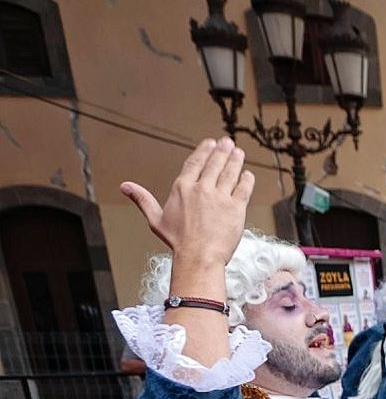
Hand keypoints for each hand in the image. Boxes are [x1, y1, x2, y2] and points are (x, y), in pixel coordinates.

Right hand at [120, 138, 252, 263]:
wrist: (199, 256)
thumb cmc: (178, 241)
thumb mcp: (156, 219)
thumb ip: (143, 200)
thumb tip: (125, 186)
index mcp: (183, 188)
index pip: (195, 163)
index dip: (204, 151)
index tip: (210, 143)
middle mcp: (202, 189)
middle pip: (214, 164)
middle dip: (222, 151)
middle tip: (228, 142)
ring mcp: (220, 197)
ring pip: (230, 173)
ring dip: (235, 161)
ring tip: (238, 153)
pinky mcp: (236, 208)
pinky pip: (243, 189)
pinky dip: (246, 180)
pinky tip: (248, 174)